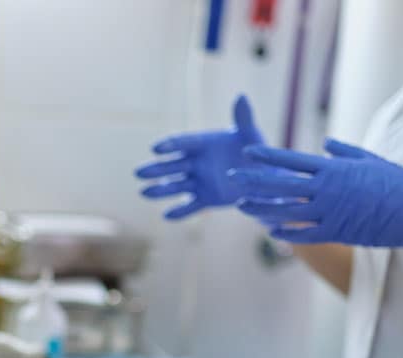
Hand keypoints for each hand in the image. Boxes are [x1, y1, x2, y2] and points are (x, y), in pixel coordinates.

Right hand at [135, 95, 265, 218]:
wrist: (263, 177)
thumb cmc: (256, 152)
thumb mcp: (251, 135)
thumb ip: (243, 119)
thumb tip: (241, 96)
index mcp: (203, 143)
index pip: (183, 143)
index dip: (170, 145)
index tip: (156, 149)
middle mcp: (195, 162)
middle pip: (171, 165)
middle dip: (156, 169)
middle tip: (138, 173)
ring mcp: (198, 181)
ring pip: (175, 185)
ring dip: (160, 190)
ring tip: (144, 193)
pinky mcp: (204, 199)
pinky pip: (190, 206)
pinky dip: (179, 211)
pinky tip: (167, 216)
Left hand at [229, 139, 402, 265]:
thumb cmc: (398, 184)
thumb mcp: (372, 161)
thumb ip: (345, 152)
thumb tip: (325, 143)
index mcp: (334, 169)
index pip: (293, 160)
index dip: (268, 156)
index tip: (248, 152)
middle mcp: (327, 189)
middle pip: (282, 184)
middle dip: (255, 180)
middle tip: (232, 177)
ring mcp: (329, 212)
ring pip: (287, 211)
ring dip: (262, 208)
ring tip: (241, 205)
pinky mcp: (335, 232)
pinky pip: (303, 233)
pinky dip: (286, 232)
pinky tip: (270, 230)